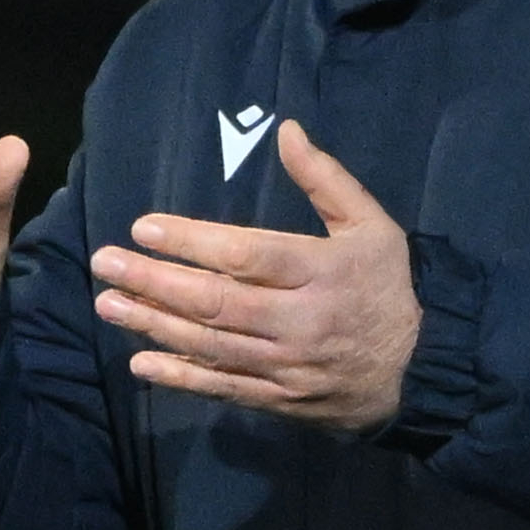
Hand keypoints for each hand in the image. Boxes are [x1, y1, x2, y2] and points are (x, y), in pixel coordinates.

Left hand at [91, 120, 418, 431]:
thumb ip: (325, 179)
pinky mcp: (281, 399)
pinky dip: (180, 378)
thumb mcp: (370, 224)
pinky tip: (141, 363)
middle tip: (105, 264)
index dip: (191, 242)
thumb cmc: (390, 286)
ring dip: (154, 325)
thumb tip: (286, 130)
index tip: (143, 227)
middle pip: (217, 301)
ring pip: (211, 345)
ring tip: (107, 304)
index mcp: (322, 269)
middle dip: (155, 282)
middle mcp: (300, 319)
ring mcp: (288, 364)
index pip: (246, 253)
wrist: (424, 368)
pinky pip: (223, 387)